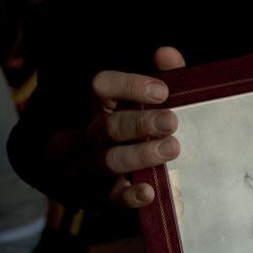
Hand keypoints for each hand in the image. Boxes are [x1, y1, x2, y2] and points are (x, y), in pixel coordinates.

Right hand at [88, 46, 185, 207]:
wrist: (80, 175)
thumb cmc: (124, 133)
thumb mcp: (138, 104)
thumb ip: (159, 79)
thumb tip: (167, 54)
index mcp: (100, 107)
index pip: (102, 87)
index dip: (129, 86)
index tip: (161, 91)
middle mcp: (92, 135)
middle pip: (108, 125)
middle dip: (140, 123)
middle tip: (172, 121)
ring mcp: (92, 167)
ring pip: (108, 160)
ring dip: (139, 154)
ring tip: (172, 149)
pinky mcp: (100, 196)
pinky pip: (110, 198)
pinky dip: (128, 196)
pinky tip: (149, 192)